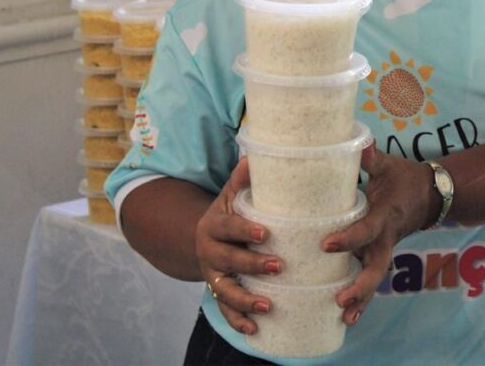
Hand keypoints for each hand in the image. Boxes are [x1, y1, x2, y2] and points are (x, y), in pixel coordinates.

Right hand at [194, 156, 281, 335]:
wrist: (205, 237)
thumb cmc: (230, 212)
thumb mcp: (231, 194)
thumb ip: (243, 179)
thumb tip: (256, 154)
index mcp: (214, 223)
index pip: (228, 226)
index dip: (244, 230)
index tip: (265, 232)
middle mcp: (210, 251)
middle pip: (228, 260)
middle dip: (252, 264)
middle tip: (279, 265)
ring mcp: (213, 274)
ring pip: (225, 290)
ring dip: (245, 299)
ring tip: (268, 304)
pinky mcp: (218, 292)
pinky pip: (225, 310)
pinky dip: (238, 320)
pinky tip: (255, 329)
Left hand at [321, 145, 435, 326]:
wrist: (431, 195)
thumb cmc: (405, 178)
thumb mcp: (390, 165)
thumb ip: (372, 157)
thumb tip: (360, 143)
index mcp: (385, 216)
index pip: (367, 230)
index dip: (349, 239)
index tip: (327, 243)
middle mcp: (386, 238)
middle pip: (376, 268)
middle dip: (360, 286)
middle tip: (340, 299)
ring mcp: (385, 250)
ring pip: (374, 279)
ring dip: (362, 300)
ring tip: (344, 318)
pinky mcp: (381, 255)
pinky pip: (372, 279)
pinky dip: (362, 299)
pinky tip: (347, 317)